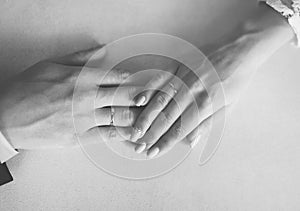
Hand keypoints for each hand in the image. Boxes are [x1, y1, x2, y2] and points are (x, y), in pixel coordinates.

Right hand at [0, 46, 142, 148]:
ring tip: (150, 118)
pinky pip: (109, 136)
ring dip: (139, 117)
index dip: (135, 79)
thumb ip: (79, 57)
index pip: (118, 76)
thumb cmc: (25, 89)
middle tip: (155, 99)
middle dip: (143, 97)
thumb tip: (101, 49)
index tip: (145, 81)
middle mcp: (86, 97)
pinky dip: (124, 136)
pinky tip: (135, 137)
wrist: (6, 118)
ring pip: (121, 117)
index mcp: (81, 77)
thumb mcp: (50, 64)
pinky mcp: (79, 137)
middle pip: (126, 96)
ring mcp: (84, 118)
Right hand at [129, 33, 268, 157]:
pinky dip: (148, 89)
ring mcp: (185, 77)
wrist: (241, 52)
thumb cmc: (236, 81)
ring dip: (146, 116)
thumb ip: (207, 124)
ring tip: (135, 129)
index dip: (165, 142)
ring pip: (160, 100)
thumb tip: (190, 141)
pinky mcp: (180, 65)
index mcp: (206, 104)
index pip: (180, 129)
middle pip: (167, 117)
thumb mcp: (228, 106)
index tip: (153, 152)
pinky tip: (138, 100)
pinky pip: (160, 78)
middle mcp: (193, 91)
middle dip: (152, 133)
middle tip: (138, 145)